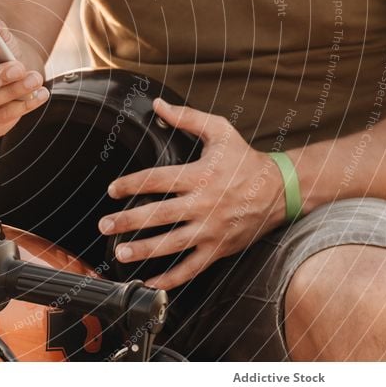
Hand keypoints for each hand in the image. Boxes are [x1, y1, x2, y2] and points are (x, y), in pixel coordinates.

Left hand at [99, 98, 286, 289]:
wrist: (281, 190)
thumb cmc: (245, 159)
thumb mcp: (220, 132)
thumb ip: (187, 118)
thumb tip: (158, 104)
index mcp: (199, 175)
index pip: (157, 180)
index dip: (131, 184)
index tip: (112, 189)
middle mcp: (203, 204)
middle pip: (159, 215)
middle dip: (128, 221)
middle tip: (105, 226)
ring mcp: (211, 229)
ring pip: (172, 244)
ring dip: (144, 251)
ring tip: (120, 254)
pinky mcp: (219, 248)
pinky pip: (192, 268)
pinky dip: (172, 278)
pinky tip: (151, 282)